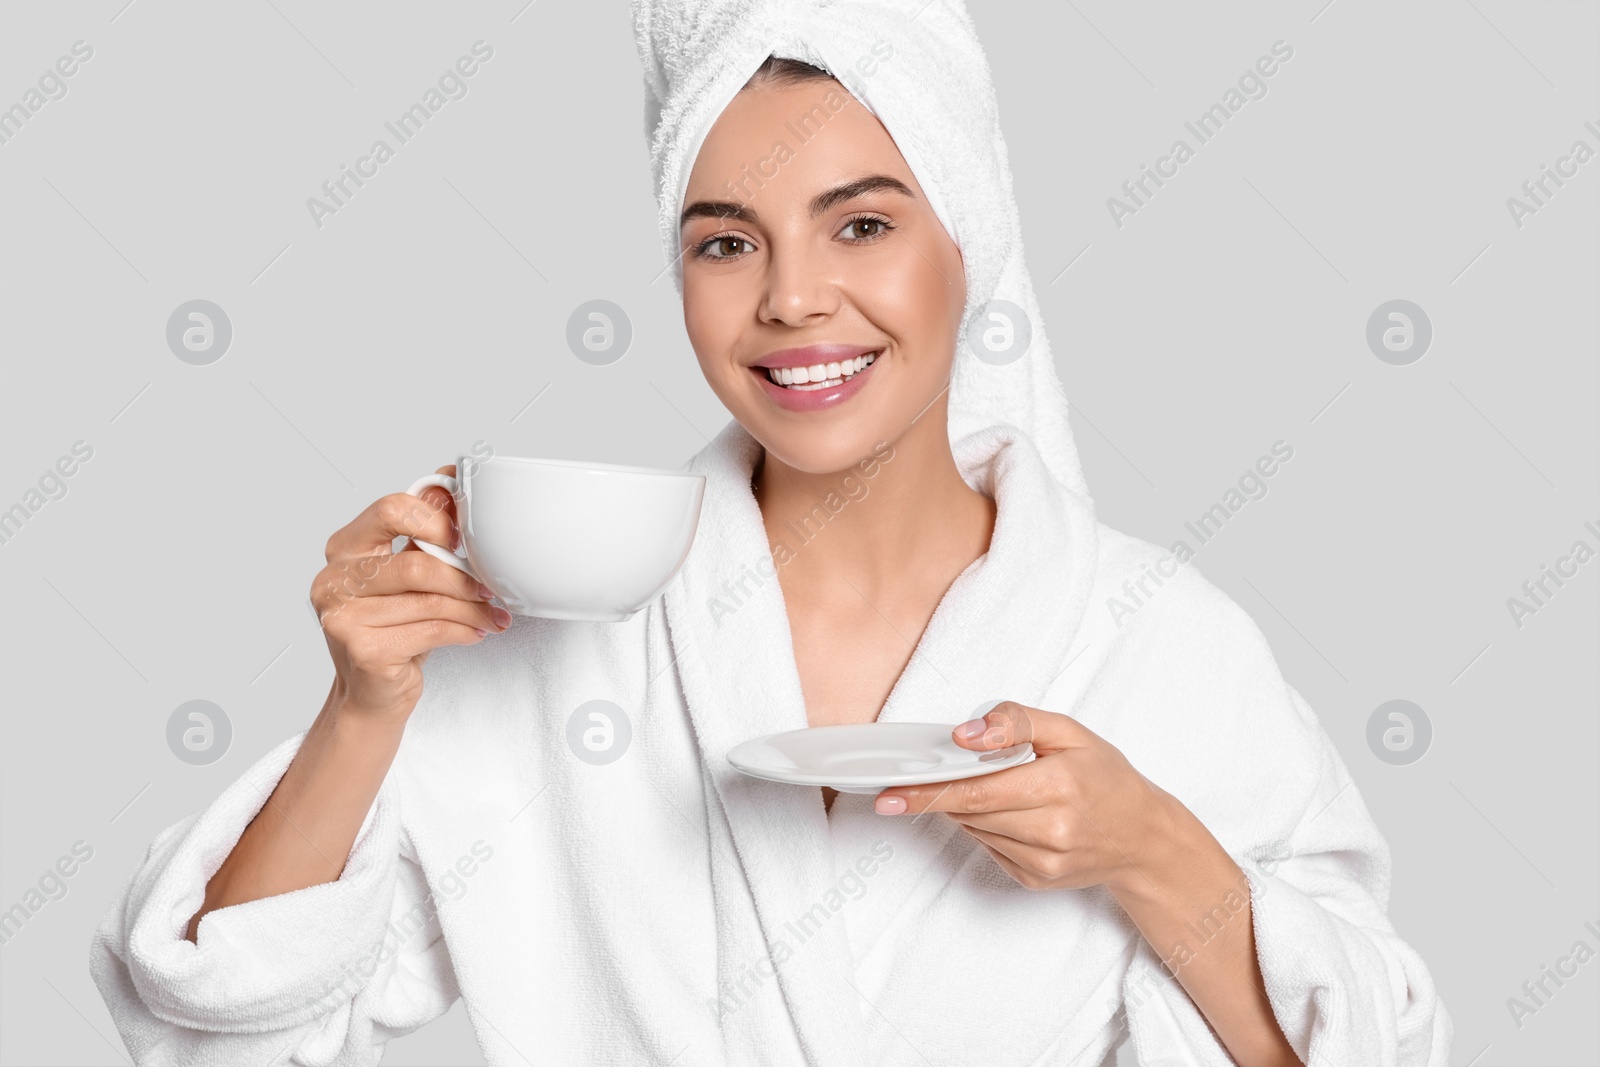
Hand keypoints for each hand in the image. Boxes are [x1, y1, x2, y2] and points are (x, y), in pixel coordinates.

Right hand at [310, 464, 510, 719]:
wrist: (371, 692)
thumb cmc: (392, 626)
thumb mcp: (406, 573)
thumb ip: (422, 529)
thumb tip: (450, 477)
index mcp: (344, 548)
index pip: (392, 509)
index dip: (437, 520)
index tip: (466, 538)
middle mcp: (333, 580)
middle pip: (416, 563)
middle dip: (464, 577)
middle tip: (492, 587)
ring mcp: (343, 617)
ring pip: (429, 601)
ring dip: (473, 609)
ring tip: (493, 614)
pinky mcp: (364, 651)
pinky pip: (431, 631)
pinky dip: (464, 630)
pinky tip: (476, 631)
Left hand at [872, 701, 1183, 895]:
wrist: (1144, 838)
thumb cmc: (1106, 778)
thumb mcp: (1070, 732)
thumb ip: (1016, 722)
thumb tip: (965, 734)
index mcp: (1060, 786)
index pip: (977, 790)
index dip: (928, 790)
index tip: (890, 792)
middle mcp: (1053, 831)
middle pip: (970, 811)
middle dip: (939, 794)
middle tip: (909, 782)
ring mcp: (1044, 862)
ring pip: (976, 829)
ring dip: (968, 807)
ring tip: (999, 788)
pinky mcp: (1036, 880)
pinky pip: (991, 848)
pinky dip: (989, 828)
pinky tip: (1014, 815)